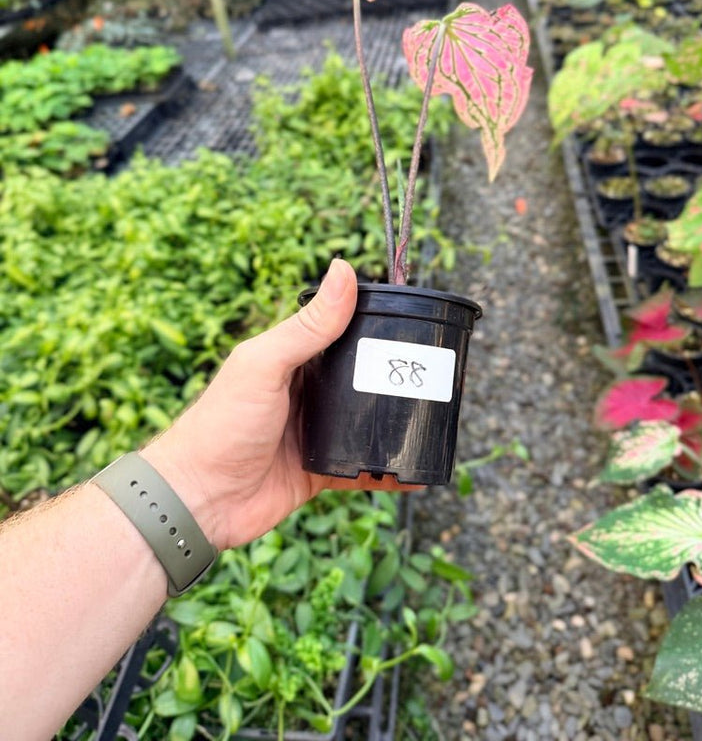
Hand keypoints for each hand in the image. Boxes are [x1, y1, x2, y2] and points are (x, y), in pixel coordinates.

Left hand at [141, 260, 407, 550]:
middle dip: (392, 372)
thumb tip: (343, 269)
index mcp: (291, 358)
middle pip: (360, 375)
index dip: (372, 322)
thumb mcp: (265, 364)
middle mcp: (306, 391)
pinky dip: (389, 468)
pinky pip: (364, 466)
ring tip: (434, 412)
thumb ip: (308, 325)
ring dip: (394, 419)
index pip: (340, 330)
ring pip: (366, 420)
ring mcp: (315, 431)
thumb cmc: (220, 424)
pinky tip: (416, 468)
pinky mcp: (321, 469)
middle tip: (434, 369)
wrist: (199, 499)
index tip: (413, 316)